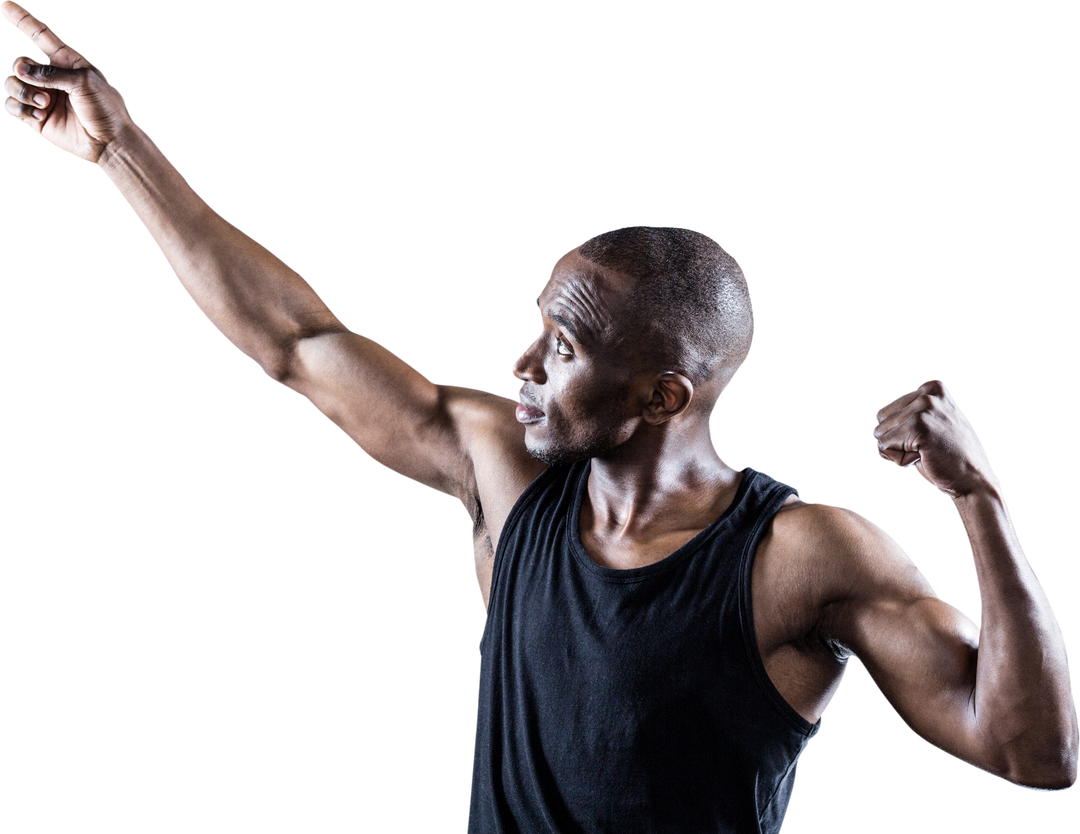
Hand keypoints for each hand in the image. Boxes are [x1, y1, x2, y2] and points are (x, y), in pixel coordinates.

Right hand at [2, 0, 134, 165]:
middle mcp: (50, 76)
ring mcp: (41, 96)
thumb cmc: (105, 108)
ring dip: (23, 92)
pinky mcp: (35, 116)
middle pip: (18, 62)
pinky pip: (10, 105)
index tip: (5, 3)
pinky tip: (39, 115)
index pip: (39, 34)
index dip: (22, 18)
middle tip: (44, 90)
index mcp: (65, 61)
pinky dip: (20, 108)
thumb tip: (20, 69)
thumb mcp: (84, 82)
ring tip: (45, 104)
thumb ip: (51, 73)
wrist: (109, 141)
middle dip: (22, 71)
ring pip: (10, 83)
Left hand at [871, 377, 999, 498]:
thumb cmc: (951, 457)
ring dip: (897, 451)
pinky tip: (922, 458)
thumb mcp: (934, 424)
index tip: (926, 439)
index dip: (900, 432)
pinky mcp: (918, 427)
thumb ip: (911, 415)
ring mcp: (924, 409)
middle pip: (881, 420)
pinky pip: (883, 445)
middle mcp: (928, 394)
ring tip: (926, 453)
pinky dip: (897, 459)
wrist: (974, 480)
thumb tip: (873, 429)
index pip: (886, 411)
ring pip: (879, 433)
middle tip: (925, 449)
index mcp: (933, 387)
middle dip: (896, 440)